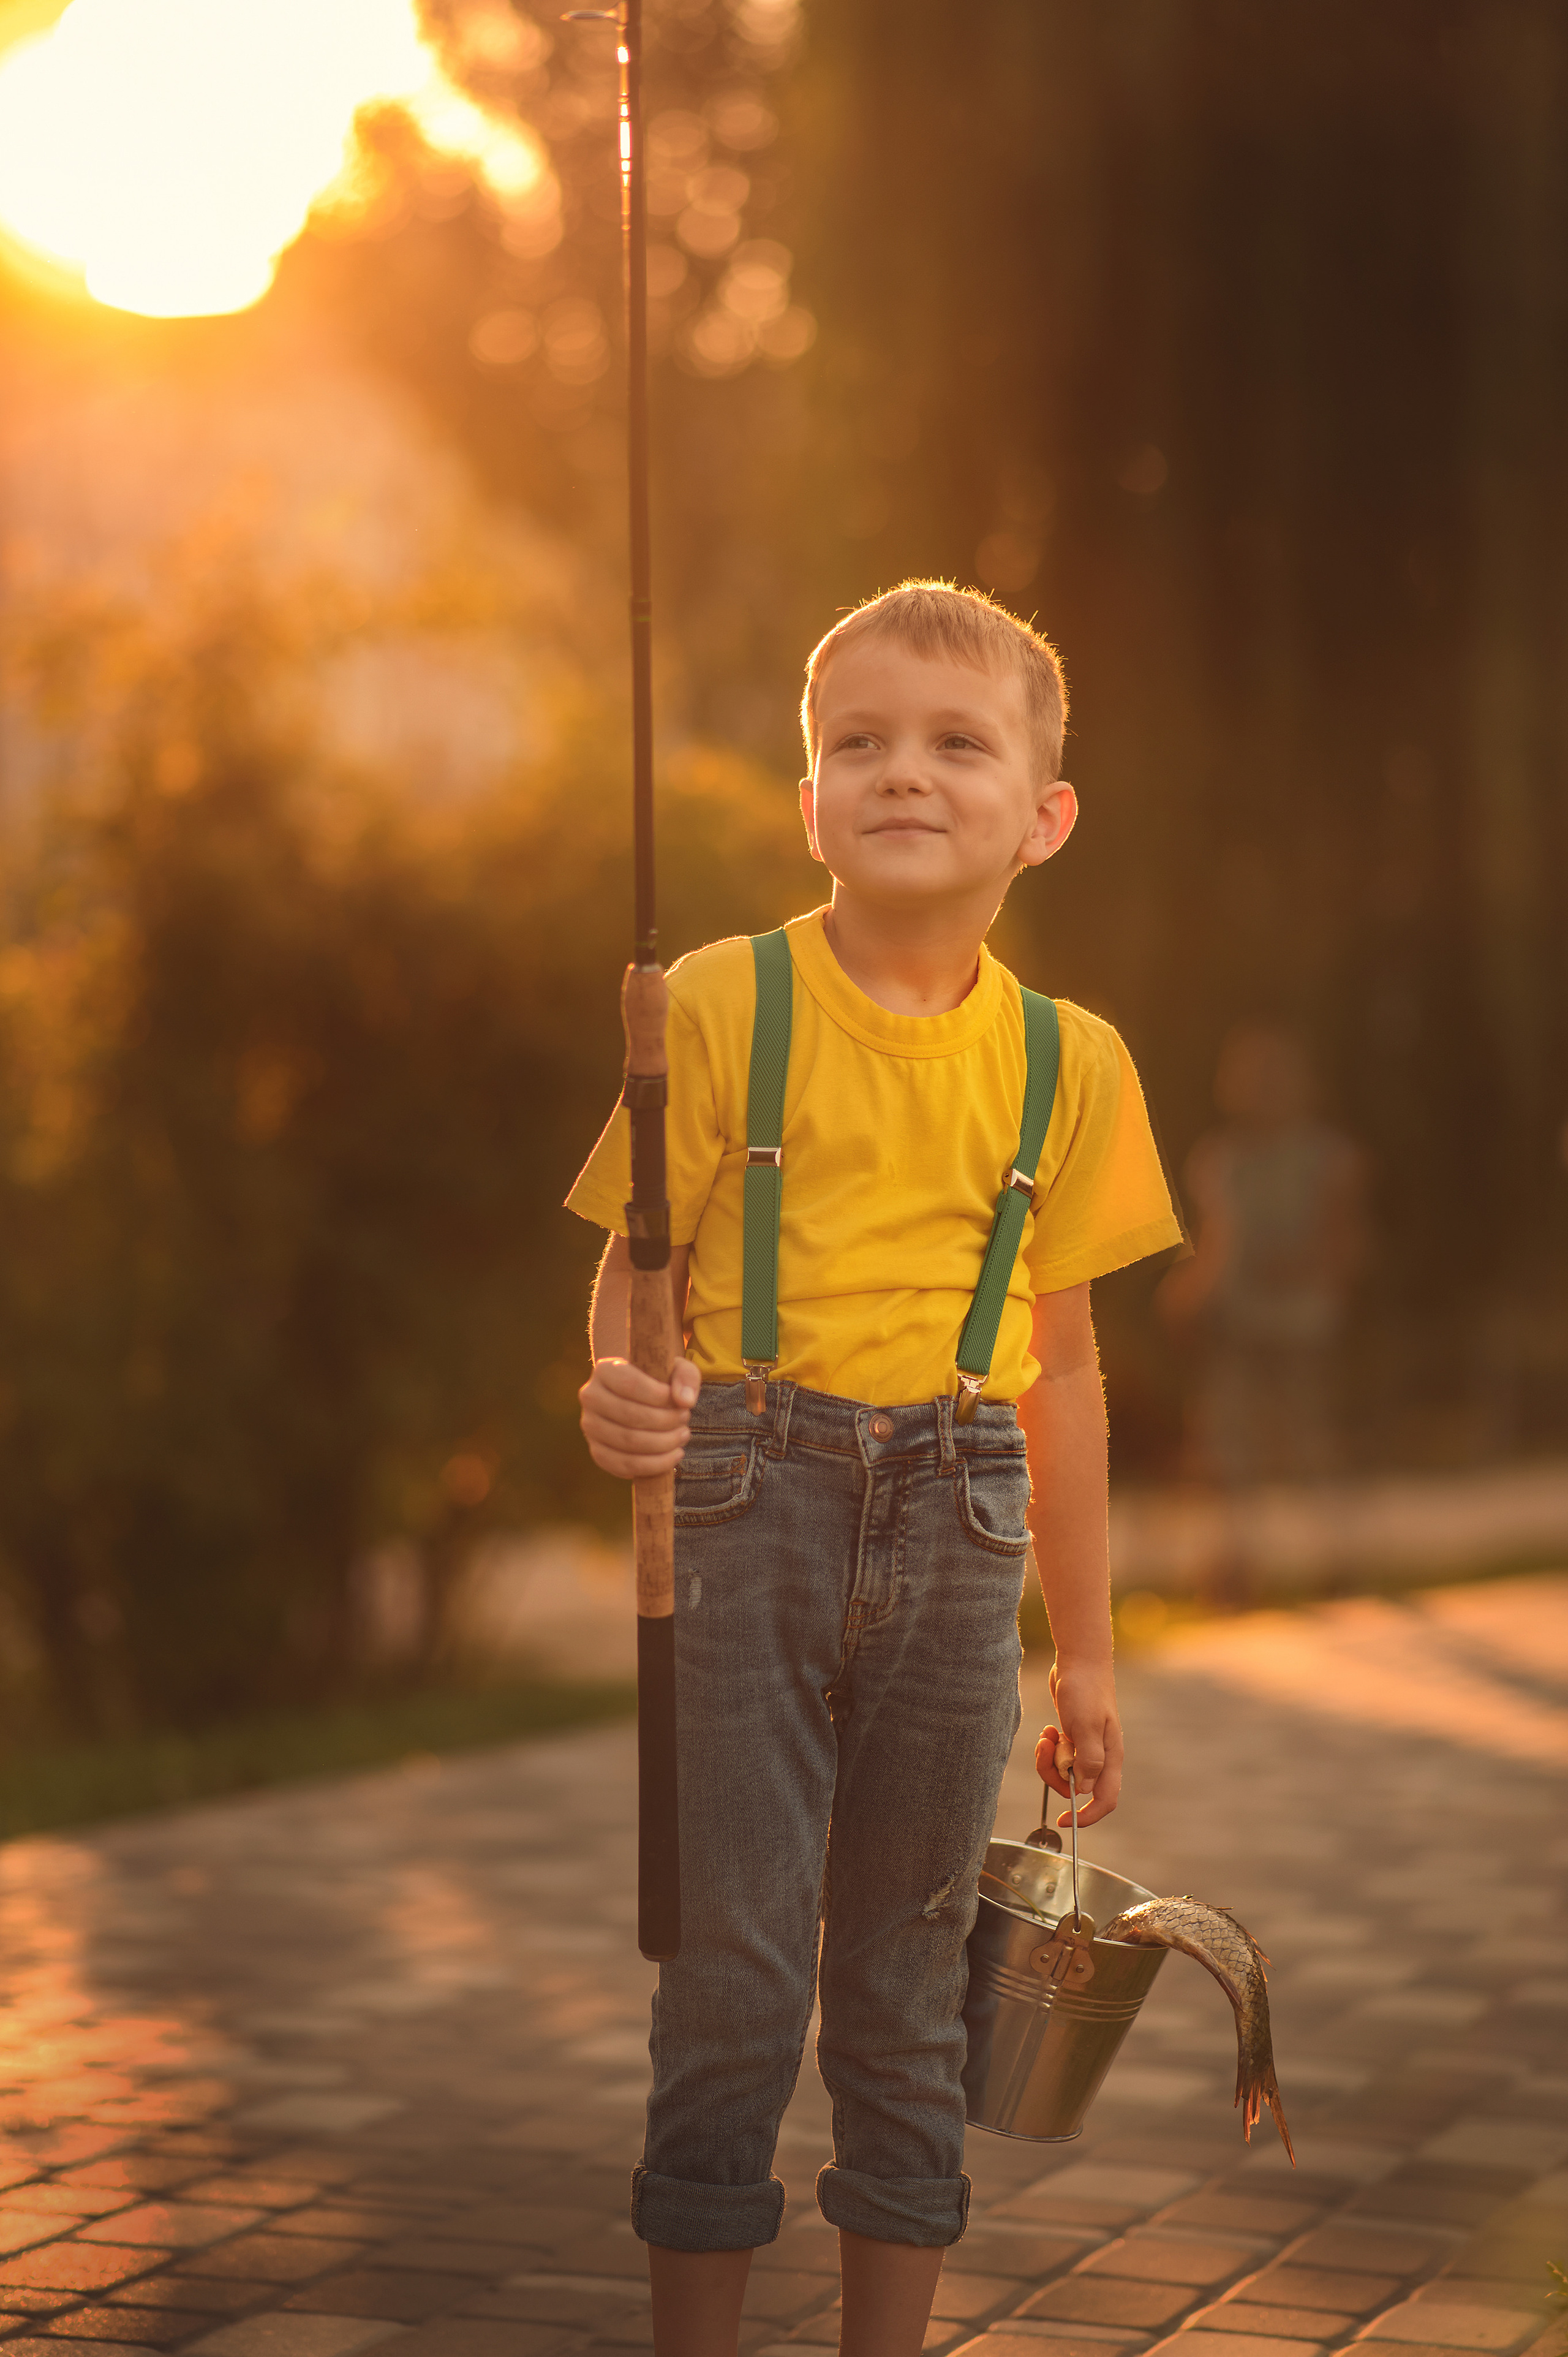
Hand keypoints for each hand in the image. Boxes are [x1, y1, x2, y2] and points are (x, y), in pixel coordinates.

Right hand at [578, 1356, 700, 1479]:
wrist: (638, 1400)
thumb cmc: (658, 1382)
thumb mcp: (675, 1370)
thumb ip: (685, 1377)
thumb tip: (685, 1401)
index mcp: (605, 1370)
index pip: (630, 1385)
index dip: (661, 1397)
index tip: (682, 1404)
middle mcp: (591, 1397)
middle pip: (630, 1415)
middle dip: (666, 1421)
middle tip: (685, 1420)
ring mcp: (590, 1426)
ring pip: (627, 1442)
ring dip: (663, 1443)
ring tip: (682, 1436)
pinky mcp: (597, 1452)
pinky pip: (623, 1465)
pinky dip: (653, 1465)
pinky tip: (673, 1455)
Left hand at [1035, 1657, 1122, 1827]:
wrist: (1080, 1661)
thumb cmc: (1085, 1690)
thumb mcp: (1086, 1724)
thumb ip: (1088, 1758)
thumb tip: (1084, 1789)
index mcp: (1110, 1757)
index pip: (1106, 1800)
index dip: (1087, 1816)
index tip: (1064, 1820)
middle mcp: (1100, 1756)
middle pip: (1078, 1788)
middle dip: (1056, 1777)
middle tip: (1047, 1752)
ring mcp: (1086, 1747)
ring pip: (1064, 1772)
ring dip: (1049, 1760)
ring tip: (1047, 1736)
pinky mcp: (1073, 1738)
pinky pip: (1058, 1756)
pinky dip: (1049, 1748)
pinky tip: (1049, 1730)